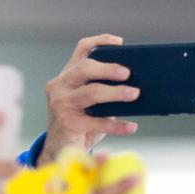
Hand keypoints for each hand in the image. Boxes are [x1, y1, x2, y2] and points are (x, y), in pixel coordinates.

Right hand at [41, 34, 139, 165]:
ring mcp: (61, 104)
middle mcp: (60, 86)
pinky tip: (132, 126)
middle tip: (128, 73)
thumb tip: (135, 87)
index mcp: (67, 76)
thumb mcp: (90, 104)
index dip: (99, 42)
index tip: (119, 43)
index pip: (81, 50)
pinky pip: (97, 122)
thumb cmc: (80, 123)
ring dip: (115, 93)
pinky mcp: (68, 124)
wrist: (61, 149)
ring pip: (91, 93)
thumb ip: (103, 92)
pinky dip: (117, 125)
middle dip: (108, 69)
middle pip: (84, 69)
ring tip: (134, 94)